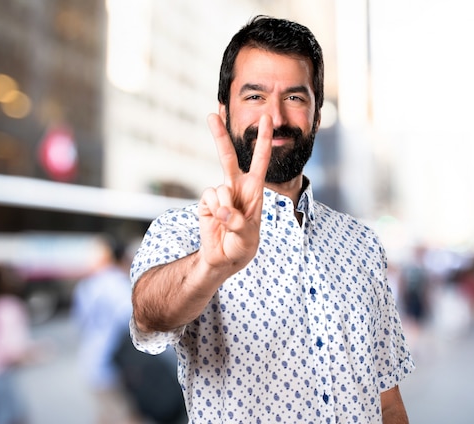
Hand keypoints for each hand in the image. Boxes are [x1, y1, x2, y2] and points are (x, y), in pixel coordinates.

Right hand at [198, 113, 271, 270]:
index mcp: (254, 189)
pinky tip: (217, 221)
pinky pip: (210, 198)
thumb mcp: (248, 238)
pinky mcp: (206, 202)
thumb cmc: (243, 246)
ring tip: (229, 224)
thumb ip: (238, 224)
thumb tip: (222, 211)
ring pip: (221, 188)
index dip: (263, 139)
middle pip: (227, 156)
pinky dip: (215, 211)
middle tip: (212, 113)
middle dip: (219, 135)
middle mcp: (236, 186)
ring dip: (226, 209)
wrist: (224, 258)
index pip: (260, 160)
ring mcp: (220, 193)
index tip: (267, 118)